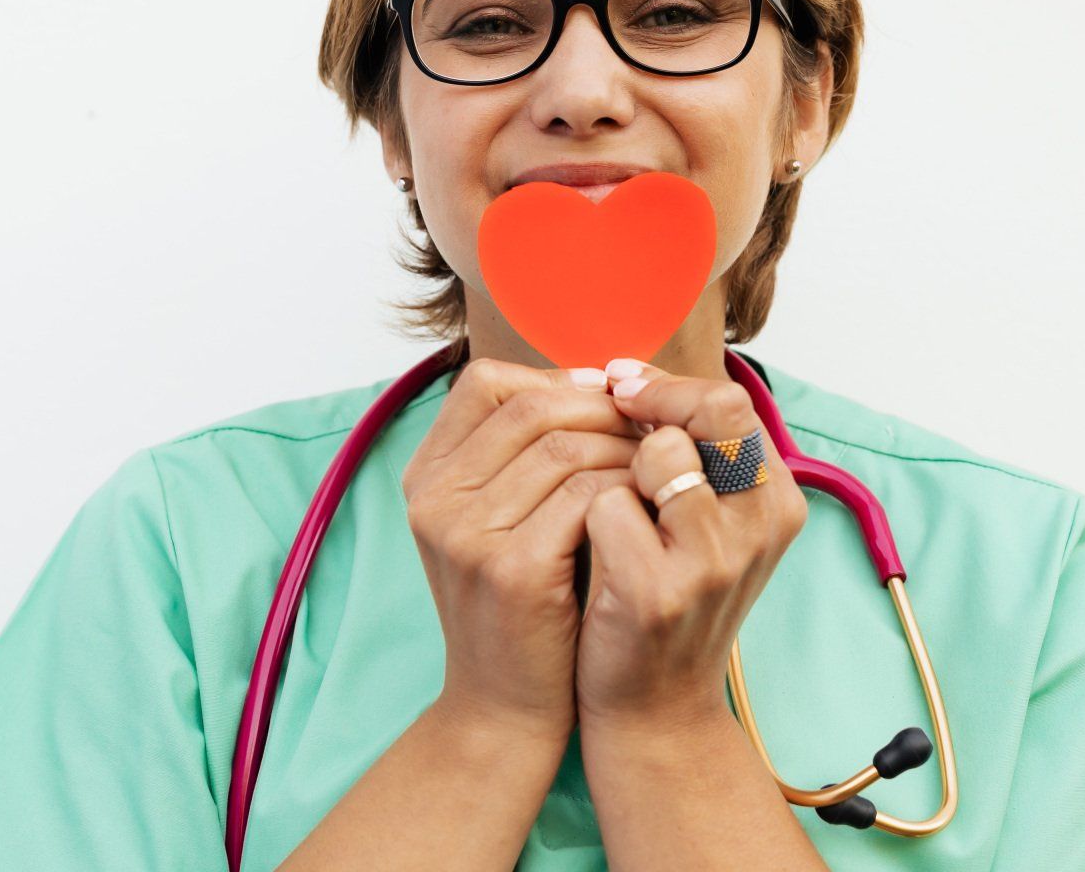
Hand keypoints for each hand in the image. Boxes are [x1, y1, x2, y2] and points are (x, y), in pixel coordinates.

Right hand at [399, 357, 647, 739]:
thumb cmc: (523, 602)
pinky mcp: (510, 569)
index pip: (485, 382)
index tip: (607, 396)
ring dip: (625, 447)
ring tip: (658, 463)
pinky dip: (628, 489)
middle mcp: (433, 497)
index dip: (554, 378)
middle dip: (604, 408)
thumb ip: (526, 452)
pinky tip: (651, 503)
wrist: (504, 706)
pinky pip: (586, 495)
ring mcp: (465, 533)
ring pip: (566, 446)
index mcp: (426, 475)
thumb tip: (604, 378)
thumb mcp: (500, 518)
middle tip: (651, 424)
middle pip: (532, 408)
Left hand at [574, 357, 809, 729]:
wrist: (652, 709)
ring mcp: (716, 561)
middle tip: (606, 411)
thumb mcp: (699, 522)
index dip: (670, 385)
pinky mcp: (662, 590)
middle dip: (650, 404)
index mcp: (777, 500)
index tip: (620, 386)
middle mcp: (762, 527)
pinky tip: (585, 549)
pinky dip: (585, 516)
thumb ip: (687, 451)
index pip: (733, 401)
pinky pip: (608, 505)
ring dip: (614, 463)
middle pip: (712, 411)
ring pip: (657, 452)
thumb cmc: (663, 596)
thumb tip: (623, 371)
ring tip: (602, 500)